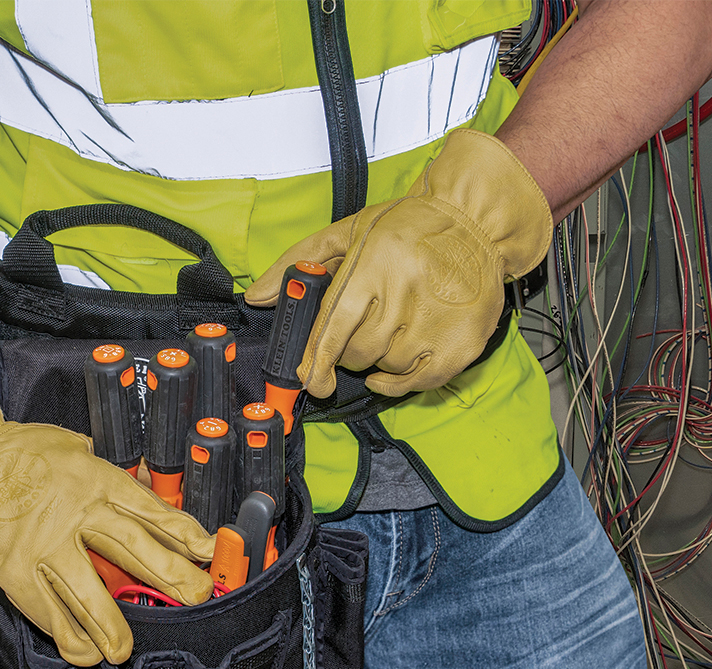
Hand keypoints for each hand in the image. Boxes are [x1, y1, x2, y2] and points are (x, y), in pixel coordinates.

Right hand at [0, 368, 214, 665]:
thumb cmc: (15, 451)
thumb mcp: (71, 446)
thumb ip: (105, 471)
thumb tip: (140, 483)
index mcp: (94, 480)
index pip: (149, 510)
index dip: (183, 532)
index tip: (208, 551)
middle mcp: (75, 513)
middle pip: (133, 550)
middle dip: (170, 577)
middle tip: (194, 597)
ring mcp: (45, 545)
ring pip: (88, 595)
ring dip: (112, 627)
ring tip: (124, 649)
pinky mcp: (15, 570)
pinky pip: (47, 611)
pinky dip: (66, 635)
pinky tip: (82, 650)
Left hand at [245, 129, 552, 396]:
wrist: (476, 221)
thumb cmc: (407, 226)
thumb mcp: (349, 231)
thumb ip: (299, 262)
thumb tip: (256, 296)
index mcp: (376, 262)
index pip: (335, 326)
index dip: (317, 360)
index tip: (310, 379)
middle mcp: (408, 291)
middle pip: (358, 352)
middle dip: (349, 352)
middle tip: (360, 331)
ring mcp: (438, 319)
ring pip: (386, 366)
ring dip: (377, 360)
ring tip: (389, 330)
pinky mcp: (462, 341)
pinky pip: (418, 382)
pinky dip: (398, 383)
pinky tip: (391, 368)